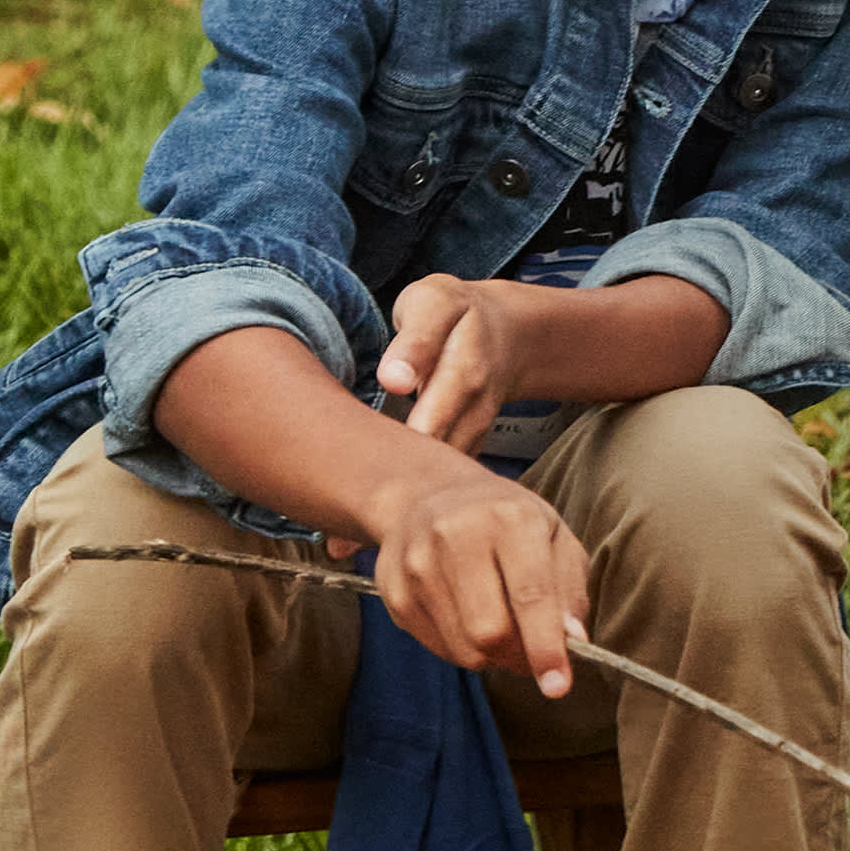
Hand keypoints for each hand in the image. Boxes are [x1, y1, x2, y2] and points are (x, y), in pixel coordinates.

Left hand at [325, 274, 544, 562]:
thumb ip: (416, 340)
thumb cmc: (454, 314)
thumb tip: (394, 380)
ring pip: (439, 484)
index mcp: (464, 373)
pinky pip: (443, 485)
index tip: (357, 486)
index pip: (429, 423)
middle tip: (342, 541)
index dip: (396, 456)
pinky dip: (411, 510)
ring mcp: (474, 435)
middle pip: (430, 466)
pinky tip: (368, 538)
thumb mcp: (435, 304)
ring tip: (345, 546)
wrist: (508, 332)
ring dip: (397, 515)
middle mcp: (472, 412)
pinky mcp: (468, 450)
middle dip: (389, 500)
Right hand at [371, 459, 590, 694]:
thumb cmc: (505, 520)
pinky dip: (461, 647)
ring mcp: (418, 563)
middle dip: (517, 654)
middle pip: (490, 632)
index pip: (530, 593)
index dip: (545, 646)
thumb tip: (572, 640)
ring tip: (498, 622)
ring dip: (491, 654)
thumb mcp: (553, 535)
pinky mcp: (392, 590)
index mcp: (509, 517)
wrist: (429, 494)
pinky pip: (436, 648)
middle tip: (529, 646)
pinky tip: (465, 615)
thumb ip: (569, 588)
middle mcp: (457, 534)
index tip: (558, 686)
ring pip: (462, 648)